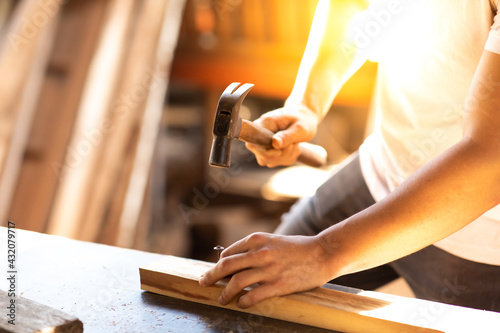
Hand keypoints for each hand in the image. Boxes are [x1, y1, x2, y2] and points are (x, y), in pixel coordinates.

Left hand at [199, 232, 333, 308]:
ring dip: (224, 293)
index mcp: (258, 239)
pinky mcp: (278, 285)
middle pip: (226, 266)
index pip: (229, 252)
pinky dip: (243, 302)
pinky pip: (253, 296)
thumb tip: (236, 259)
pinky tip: (241, 304)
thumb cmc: (299, 247)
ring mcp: (268, 270)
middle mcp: (260, 253)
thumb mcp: (274, 240)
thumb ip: (256, 248)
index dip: (218, 263)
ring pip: (236, 282)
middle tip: (203, 282)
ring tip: (221, 299)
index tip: (215, 271)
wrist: (323, 253)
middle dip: (211, 276)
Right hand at [246, 105, 318, 167]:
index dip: (266, 153)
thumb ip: (287, 136)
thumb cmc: (303, 120)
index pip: (253, 144)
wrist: (304, 118)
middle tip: (294, 145)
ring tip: (295, 145)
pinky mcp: (268, 148)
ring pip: (267, 160)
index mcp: (265, 123)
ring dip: (284, 157)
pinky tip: (293, 148)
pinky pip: (273, 161)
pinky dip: (286, 159)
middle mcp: (260, 133)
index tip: (280, 151)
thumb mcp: (300, 128)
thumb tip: (275, 143)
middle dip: (280, 156)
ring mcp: (263, 142)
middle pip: (261, 156)